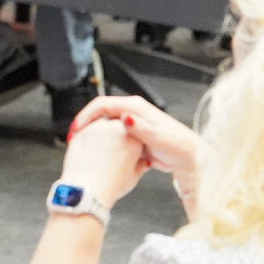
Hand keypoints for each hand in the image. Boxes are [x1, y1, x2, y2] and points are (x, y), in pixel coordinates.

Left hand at [57, 120, 149, 208]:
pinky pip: (87, 133)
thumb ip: (141, 165)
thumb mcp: (133, 177)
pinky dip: (89, 141)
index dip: (133, 146)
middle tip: (113, 156)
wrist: (87, 190)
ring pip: (102, 127)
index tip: (129, 156)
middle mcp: (116, 128)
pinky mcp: (81, 132)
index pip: (137, 134)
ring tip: (100, 157)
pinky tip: (89, 156)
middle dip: (118, 138)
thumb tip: (144, 161)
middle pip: (119, 126)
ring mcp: (97, 128)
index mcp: (134, 138)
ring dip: (103, 137)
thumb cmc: (111, 185)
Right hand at [69, 95, 206, 186]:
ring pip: (105, 126)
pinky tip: (99, 155)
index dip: (86, 116)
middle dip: (86, 126)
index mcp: (136, 107)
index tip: (76, 130)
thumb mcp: (158, 137)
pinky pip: (112, 137)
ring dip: (93, 136)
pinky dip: (103, 144)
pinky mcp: (133, 136)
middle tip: (74, 140)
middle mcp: (132, 113)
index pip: (102, 104)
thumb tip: (124, 118)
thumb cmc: (179, 146)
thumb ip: (141, 127)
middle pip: (100, 114)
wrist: (190, 158)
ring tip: (82, 147)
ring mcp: (132, 124)